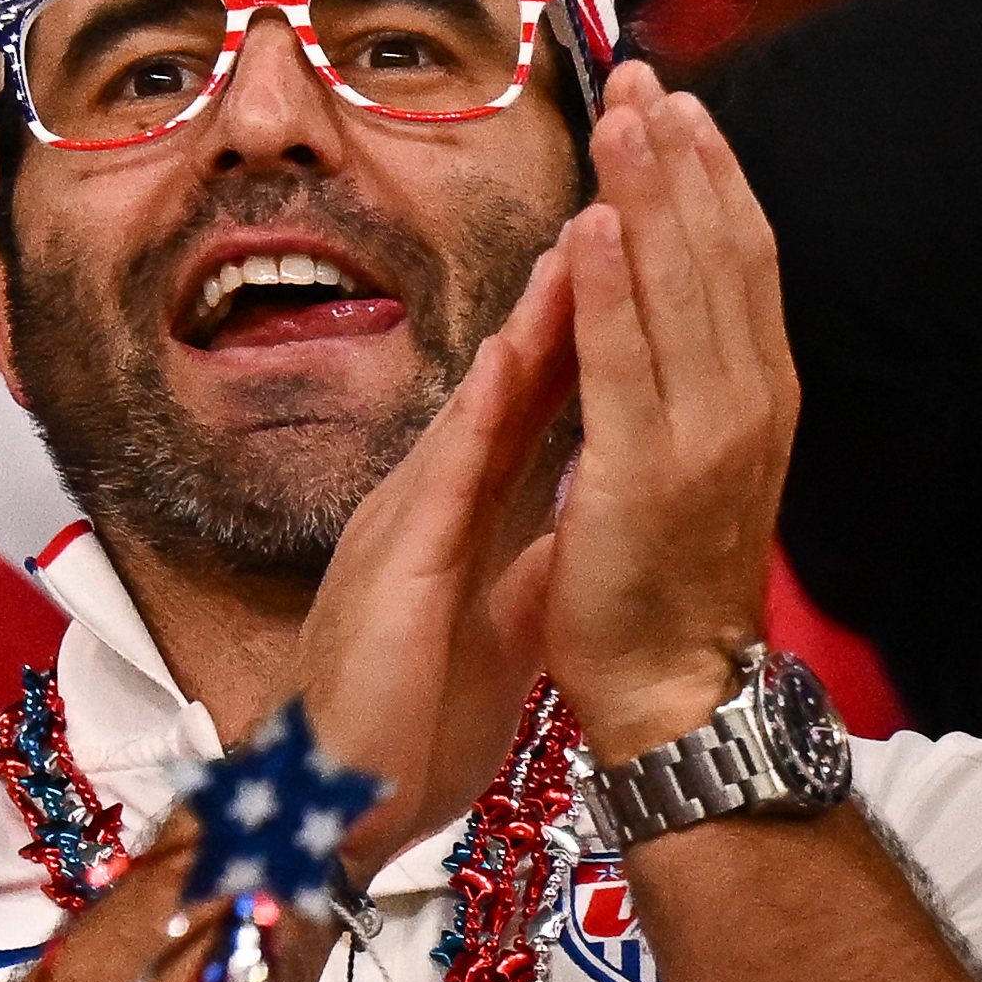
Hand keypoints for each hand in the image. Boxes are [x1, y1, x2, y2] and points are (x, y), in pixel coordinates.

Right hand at [278, 232, 580, 871]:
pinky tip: (527, 338)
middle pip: (522, 369)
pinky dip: (497, 392)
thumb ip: (526, 551)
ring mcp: (415, 510)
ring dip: (539, 304)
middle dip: (576, 278)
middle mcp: (438, 489)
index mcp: (468, 507)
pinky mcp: (404, 549)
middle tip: (625, 191)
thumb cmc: (408, 709)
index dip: (596, 318)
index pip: (546, 396)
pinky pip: (459, 456)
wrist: (337, 790)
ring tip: (589, 222)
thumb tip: (576, 514)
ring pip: (491, 389)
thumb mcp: (493, 613)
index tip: (644, 245)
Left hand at [517, 66, 802, 756]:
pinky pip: (624, 359)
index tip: (677, 103)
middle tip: (647, 74)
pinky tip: (591, 223)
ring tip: (626, 114)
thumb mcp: (688, 455)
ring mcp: (705, 435)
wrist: (670, 684)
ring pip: (679, 287)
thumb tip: (663, 301)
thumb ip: (682, 380)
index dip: (710, 176)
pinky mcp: (646, 471)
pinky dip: (610, 286)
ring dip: (649, 194)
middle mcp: (748, 401)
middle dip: (681, 159)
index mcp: (757, 394)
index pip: (740, 259)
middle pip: (719, 251)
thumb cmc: (661, 573)